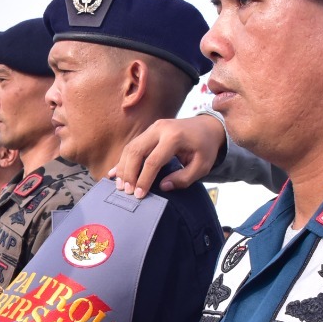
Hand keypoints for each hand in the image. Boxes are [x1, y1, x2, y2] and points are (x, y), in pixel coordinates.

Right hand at [110, 115, 225, 198]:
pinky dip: (123, 160)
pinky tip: (115, 173)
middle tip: (126, 191)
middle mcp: (160, 129)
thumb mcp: (202, 166)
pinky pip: (132, 145)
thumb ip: (183, 178)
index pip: (153, 160)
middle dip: (128, 173)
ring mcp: (152, 128)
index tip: (139, 194)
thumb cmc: (205, 148)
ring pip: (131, 147)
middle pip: (136, 151)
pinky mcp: (149, 131)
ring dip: (123, 167)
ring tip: (120, 185)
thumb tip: (162, 186)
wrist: (207, 126)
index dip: (144, 179)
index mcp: (174, 137)